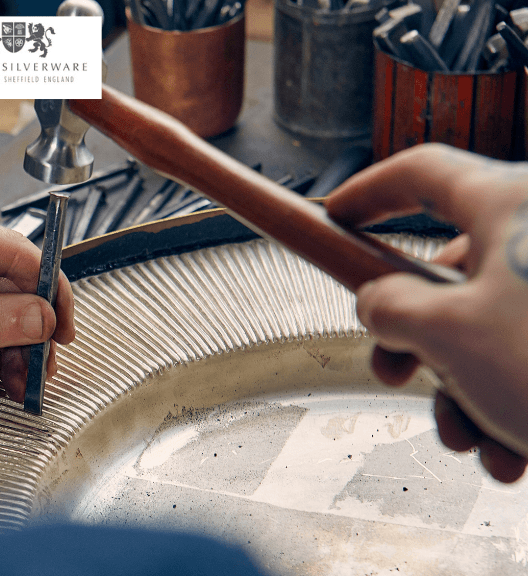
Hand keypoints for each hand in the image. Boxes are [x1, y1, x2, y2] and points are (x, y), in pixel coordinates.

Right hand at [325, 143, 527, 482]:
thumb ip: (391, 308)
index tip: (334, 216)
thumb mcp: (448, 335)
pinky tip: (516, 453)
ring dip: (467, 390)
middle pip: (456, 271)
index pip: (421, 173)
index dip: (367, 193)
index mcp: (512, 203)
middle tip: (395, 376)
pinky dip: (516, 401)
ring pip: (496, 324)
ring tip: (473, 442)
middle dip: (419, 339)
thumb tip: (378, 301)